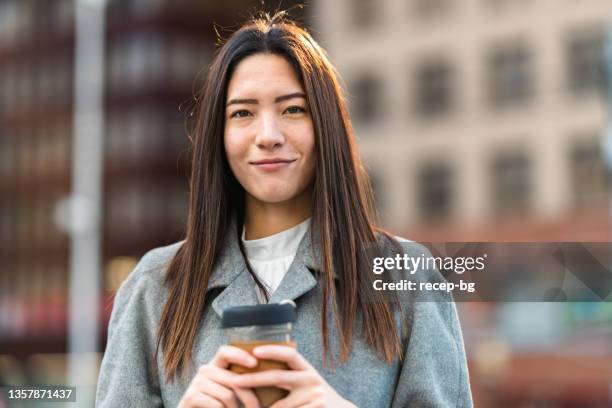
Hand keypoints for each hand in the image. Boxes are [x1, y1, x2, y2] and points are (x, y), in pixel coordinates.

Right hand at [178, 345, 260, 407]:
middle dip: (249, 397)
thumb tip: (266, 376)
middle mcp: (205, 370)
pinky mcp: (191, 397)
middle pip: (233, 378)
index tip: (255, 363)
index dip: (239, 354)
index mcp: (216, 365)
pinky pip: (217, 405)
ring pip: (228, 395)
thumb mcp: (231, 390)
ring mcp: (196, 383)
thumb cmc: (219, 405)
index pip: (225, 351)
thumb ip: (242, 381)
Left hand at [232, 345, 356, 407]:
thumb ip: (289, 377)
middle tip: (234, 381)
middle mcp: (311, 380)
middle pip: (277, 376)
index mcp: (307, 370)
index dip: (272, 351)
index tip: (254, 351)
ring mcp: (314, 396)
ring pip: (278, 405)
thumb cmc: (315, 400)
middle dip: (253, 379)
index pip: (290, 354)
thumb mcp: (306, 384)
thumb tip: (257, 369)